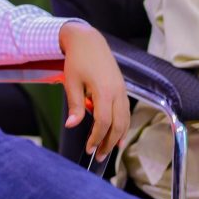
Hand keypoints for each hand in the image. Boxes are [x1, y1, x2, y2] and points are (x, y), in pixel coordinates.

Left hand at [58, 22, 129, 161]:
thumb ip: (75, 106)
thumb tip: (72, 126)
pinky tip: (118, 134)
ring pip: (125, 119)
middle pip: (118, 124)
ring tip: (110, 150)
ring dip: (118, 136)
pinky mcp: (122, 88)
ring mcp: (122, 90)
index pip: (103, 122)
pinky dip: (123, 125)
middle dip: (109, 143)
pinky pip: (126, 111)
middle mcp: (117, 92)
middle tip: (99, 156)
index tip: (89, 149)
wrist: (88, 41)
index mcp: (104, 91)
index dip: (97, 138)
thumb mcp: (72, 82)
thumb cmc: (77, 60)